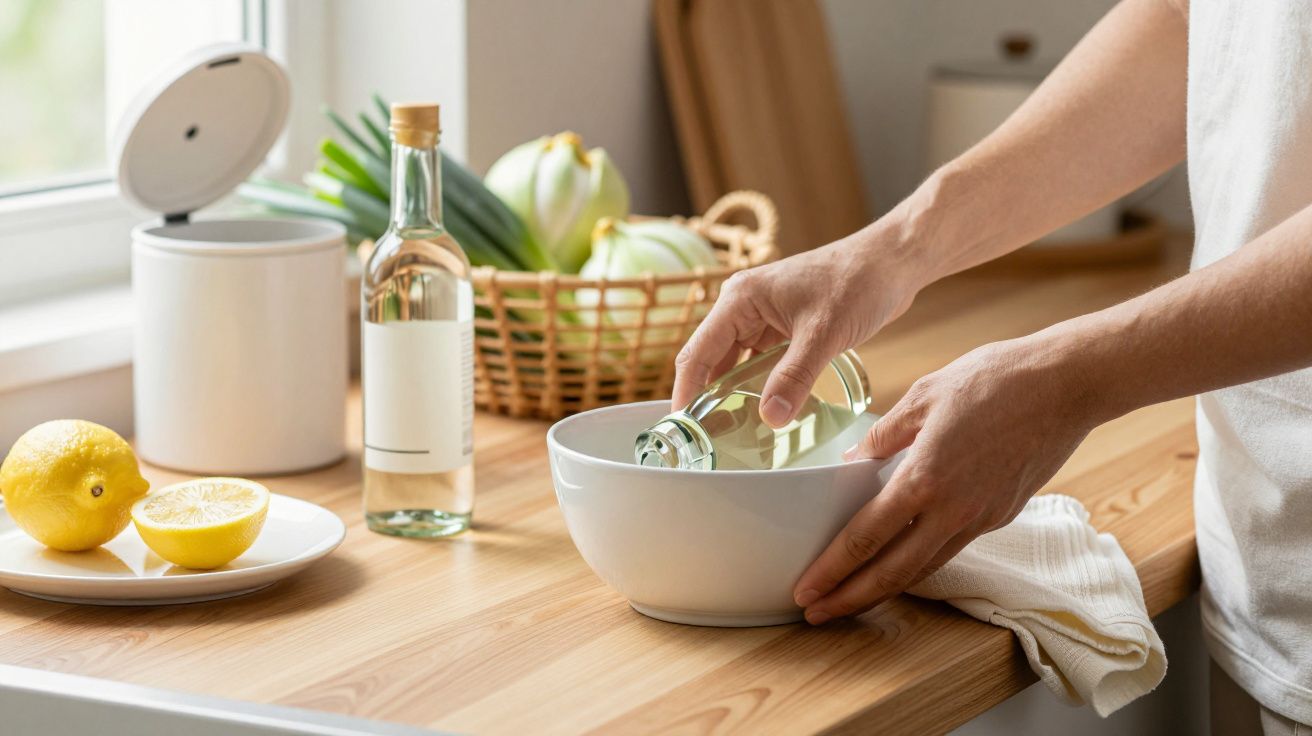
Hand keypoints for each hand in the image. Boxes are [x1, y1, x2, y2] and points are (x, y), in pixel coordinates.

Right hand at [672, 226, 925, 424]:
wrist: (892, 263)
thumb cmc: (857, 282)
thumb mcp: (823, 333)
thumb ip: (795, 377)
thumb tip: (769, 418)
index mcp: (740, 299)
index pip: (697, 351)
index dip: (686, 390)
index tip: (683, 427)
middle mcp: (744, 306)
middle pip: (712, 359)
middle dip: (708, 397)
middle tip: (708, 440)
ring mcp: (764, 317)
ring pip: (736, 363)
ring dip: (734, 393)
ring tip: (732, 433)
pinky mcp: (784, 328)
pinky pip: (761, 362)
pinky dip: (759, 385)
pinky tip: (765, 411)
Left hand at [792, 335, 1105, 623]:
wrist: (1066, 385)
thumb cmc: (995, 379)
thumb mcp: (923, 395)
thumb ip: (883, 435)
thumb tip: (853, 461)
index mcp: (925, 479)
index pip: (865, 538)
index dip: (832, 569)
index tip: (806, 589)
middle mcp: (953, 510)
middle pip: (893, 573)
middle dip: (850, 598)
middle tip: (817, 613)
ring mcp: (982, 518)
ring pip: (925, 568)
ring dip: (885, 589)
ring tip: (852, 597)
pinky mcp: (1002, 515)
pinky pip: (951, 547)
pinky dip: (920, 562)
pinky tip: (901, 559)